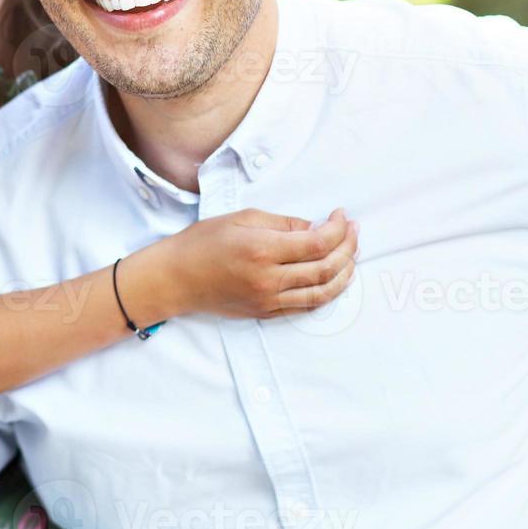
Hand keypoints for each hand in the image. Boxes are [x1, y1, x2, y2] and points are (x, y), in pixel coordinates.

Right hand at [127, 207, 358, 321]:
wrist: (175, 277)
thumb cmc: (202, 242)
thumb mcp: (241, 218)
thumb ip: (282, 223)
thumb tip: (314, 228)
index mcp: (262, 249)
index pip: (318, 242)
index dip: (338, 229)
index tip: (341, 216)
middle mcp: (269, 278)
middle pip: (326, 267)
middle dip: (348, 248)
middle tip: (352, 232)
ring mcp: (268, 299)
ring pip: (323, 292)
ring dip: (344, 274)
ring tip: (350, 257)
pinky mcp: (265, 311)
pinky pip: (306, 306)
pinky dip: (326, 292)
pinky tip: (331, 278)